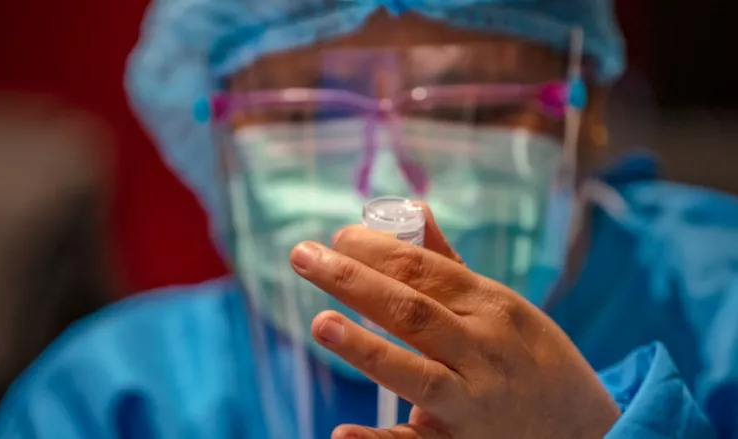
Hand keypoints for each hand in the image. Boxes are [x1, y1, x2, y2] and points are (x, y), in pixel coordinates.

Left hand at [290, 203, 619, 438]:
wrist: (586, 431)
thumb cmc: (530, 356)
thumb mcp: (503, 305)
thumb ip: (450, 263)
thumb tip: (414, 211)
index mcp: (491, 307)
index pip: (424, 270)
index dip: (375, 250)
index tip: (336, 237)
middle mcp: (482, 351)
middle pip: (412, 310)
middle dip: (354, 280)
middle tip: (302, 256)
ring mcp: (473, 404)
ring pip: (416, 373)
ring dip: (366, 348)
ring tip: (320, 321)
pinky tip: (341, 433)